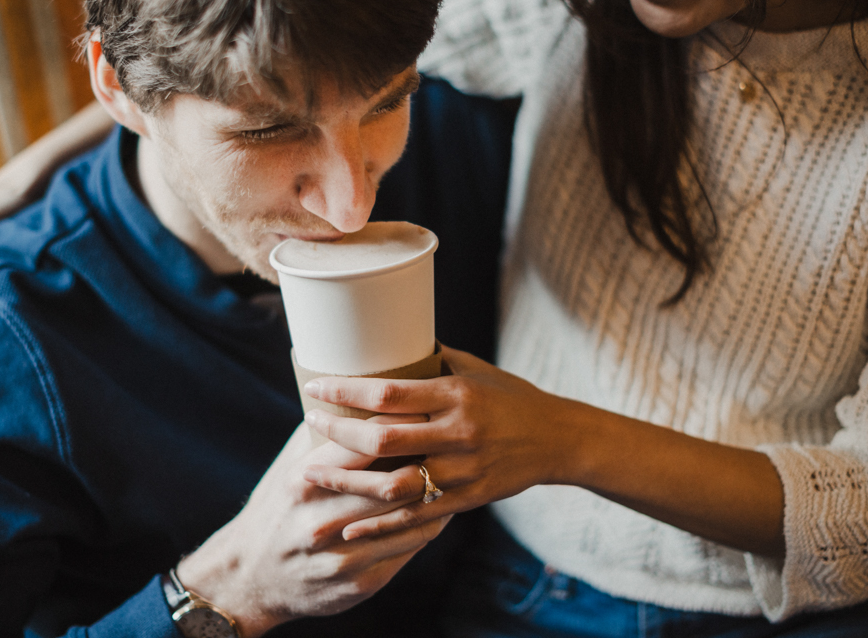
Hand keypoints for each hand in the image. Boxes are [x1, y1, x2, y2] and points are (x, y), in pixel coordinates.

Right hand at [175, 419, 450, 637]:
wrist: (251, 576)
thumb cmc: (276, 508)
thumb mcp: (289, 466)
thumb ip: (324, 435)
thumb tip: (358, 389)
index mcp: (302, 481)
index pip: (362, 443)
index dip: (398, 421)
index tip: (424, 402)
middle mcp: (321, 519)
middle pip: (389, 479)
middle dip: (424, 453)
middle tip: (451, 430)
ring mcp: (341, 555)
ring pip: (407, 515)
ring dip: (435, 490)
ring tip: (457, 464)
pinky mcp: (360, 582)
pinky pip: (408, 548)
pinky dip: (430, 522)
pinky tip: (445, 504)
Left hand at [300, 345, 568, 540]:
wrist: (558, 440)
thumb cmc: (512, 397)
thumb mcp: (476, 370)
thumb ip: (433, 361)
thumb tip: (390, 340)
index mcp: (455, 394)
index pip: (390, 392)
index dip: (347, 390)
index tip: (315, 386)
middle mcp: (457, 433)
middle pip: (384, 438)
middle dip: (337, 435)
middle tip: (309, 424)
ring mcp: (462, 470)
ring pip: (393, 484)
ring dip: (347, 483)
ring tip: (311, 476)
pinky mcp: (466, 499)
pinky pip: (415, 517)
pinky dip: (379, 525)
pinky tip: (348, 527)